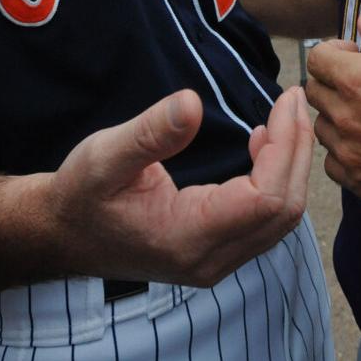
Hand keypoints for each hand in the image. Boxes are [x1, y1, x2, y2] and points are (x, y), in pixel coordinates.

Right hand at [38, 86, 312, 285]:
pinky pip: (266, 220)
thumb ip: (150, 133)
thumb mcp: (104, 155)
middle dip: (297, 149)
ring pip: (281, 218)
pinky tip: (262, 144)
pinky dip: (277, 180)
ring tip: (284, 115)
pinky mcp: (217, 252)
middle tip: (293, 98)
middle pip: (284, 210)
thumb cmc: (80, 194)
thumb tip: (192, 103)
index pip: (266, 199)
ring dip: (291, 164)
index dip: (286, 147)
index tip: (285, 100)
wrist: (62, 235)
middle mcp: (210, 260)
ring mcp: (217, 262)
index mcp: (188, 238)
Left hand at [305, 12, 360, 224]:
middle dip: (332, 80)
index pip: (316, 58)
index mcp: (357, 81)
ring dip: (335, 115)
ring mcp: (347, 151)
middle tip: (360, 83)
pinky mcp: (355, 179)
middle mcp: (344, 116)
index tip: (354, 54)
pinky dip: (343, 149)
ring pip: (320, 125)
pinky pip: (330, 159)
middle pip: (313, 90)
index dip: (333, 50)